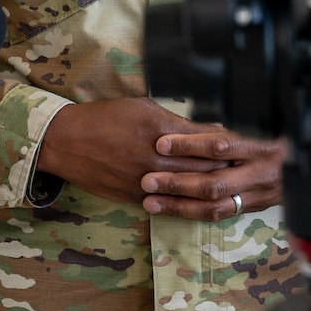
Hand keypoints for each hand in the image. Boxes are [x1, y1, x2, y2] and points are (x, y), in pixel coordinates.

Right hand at [35, 98, 225, 207]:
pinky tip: (197, 199)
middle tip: (241, 170)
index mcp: (162, 131)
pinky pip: (169, 203)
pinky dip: (185, 201)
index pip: (208, 143)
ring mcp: (147, 181)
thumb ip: (180, 121)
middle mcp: (157, 158)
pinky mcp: (136, 197)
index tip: (238, 150)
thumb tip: (213, 128)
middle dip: (224, 170)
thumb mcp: (144, 108)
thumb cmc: (107, 117)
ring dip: (209, 188)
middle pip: (204, 169)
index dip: (227, 149)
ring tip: (224, 186)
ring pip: (189, 190)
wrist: (68, 142)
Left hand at [140, 129, 285, 219]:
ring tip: (150, 200)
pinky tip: (168, 210)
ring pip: (214, 205)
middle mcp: (261, 173)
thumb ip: (229, 124)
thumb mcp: (261, 119)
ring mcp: (258, 194)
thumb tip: (190, 118)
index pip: (221, 146)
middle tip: (147, 179)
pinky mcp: (254, 207)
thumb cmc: (278, 130)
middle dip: (178, 183)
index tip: (161, 142)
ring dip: (179, 205)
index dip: (189, 145)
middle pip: (214, 182)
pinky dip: (191, 213)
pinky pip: (220, 214)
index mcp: (260, 145)